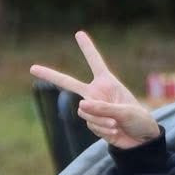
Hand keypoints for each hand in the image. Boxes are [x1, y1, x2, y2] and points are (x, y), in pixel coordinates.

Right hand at [30, 31, 161, 148]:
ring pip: (84, 112)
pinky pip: (90, 124)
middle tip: (33, 68)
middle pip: (68, 83)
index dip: (87, 48)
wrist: (141, 141)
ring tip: (116, 123)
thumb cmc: (139, 120)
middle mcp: (96, 93)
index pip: (95, 62)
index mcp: (107, 83)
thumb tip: (81, 106)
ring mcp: (93, 108)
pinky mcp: (92, 123)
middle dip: (50, 75)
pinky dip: (102, 128)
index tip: (79, 33)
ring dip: (100, 119)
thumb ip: (104, 109)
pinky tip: (114, 130)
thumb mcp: (126, 112)